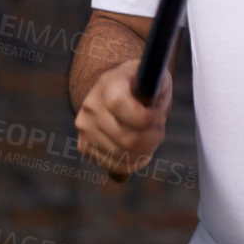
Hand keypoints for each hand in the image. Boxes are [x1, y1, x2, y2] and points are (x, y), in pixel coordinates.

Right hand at [74, 60, 170, 179]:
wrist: (117, 90)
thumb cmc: (143, 84)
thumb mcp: (156, 78)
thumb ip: (157, 91)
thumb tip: (151, 109)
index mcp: (108, 84)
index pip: (119, 105)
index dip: (147, 117)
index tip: (159, 116)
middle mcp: (91, 106)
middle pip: (127, 139)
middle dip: (152, 137)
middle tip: (159, 129)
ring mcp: (85, 128)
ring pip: (123, 156)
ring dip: (146, 150)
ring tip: (150, 136)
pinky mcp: (85, 146)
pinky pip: (114, 165)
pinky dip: (134, 161)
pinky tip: (140, 148)